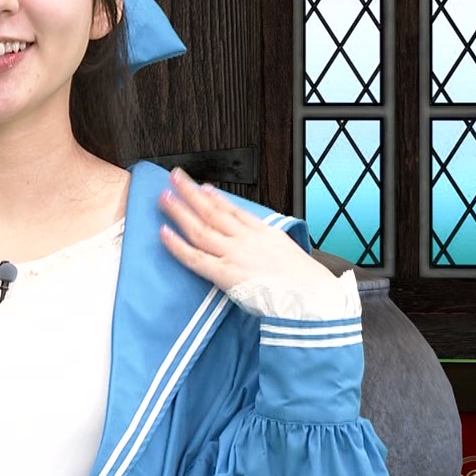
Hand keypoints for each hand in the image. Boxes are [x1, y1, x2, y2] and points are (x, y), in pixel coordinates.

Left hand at [158, 168, 334, 293]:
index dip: (216, 198)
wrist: (312, 298)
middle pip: (212, 211)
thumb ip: (275, 245)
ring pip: (200, 228)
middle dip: (191, 193)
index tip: (204, 188)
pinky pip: (195, 257)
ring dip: (179, 211)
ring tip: (164, 197)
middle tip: (175, 178)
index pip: (234, 211)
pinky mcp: (224, 273)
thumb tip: (270, 245)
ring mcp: (233, 254)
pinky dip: (177, 245)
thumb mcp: (293, 253)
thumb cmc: (308, 284)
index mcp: (265, 233)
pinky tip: (164, 233)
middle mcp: (246, 239)